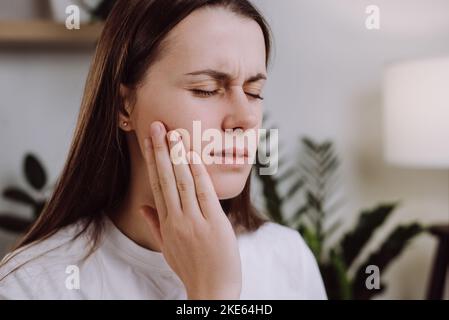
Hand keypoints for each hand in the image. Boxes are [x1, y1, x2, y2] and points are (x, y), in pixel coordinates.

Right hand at [140, 121, 241, 299]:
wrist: (211, 290)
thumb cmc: (191, 268)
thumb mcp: (167, 248)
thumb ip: (155, 224)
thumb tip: (142, 206)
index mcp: (166, 224)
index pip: (157, 185)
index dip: (153, 161)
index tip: (149, 140)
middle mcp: (177, 220)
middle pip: (166, 179)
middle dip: (161, 151)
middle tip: (156, 126)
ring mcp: (194, 222)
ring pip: (183, 182)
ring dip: (177, 156)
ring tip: (173, 133)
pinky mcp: (213, 224)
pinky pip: (204, 193)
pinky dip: (198, 172)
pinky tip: (193, 155)